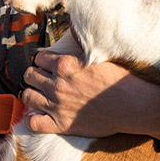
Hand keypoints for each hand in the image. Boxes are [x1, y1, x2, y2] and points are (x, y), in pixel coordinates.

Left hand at [20, 51, 159, 140]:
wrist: (132, 106)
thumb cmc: (119, 79)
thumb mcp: (97, 56)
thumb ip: (79, 51)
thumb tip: (72, 35)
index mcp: (65, 65)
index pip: (39, 58)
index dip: (42, 61)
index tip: (47, 65)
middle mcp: (57, 84)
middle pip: (29, 76)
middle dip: (35, 75)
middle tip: (43, 79)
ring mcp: (57, 105)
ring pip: (27, 96)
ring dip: (31, 94)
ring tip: (39, 94)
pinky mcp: (61, 124)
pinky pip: (33, 123)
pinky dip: (32, 119)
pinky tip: (37, 116)